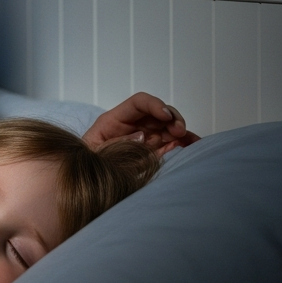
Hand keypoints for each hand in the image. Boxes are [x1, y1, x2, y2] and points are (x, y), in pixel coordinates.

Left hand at [84, 92, 198, 156]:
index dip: (154, 105)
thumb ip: (116, 144)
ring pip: (168, 126)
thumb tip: (141, 136)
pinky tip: (195, 145)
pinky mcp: (155, 149)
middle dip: (171, 118)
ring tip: (190, 140)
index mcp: (115, 120)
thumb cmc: (86, 163)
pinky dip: (184, 143)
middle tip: (179, 132)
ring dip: (180, 130)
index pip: (138, 103)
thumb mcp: (95, 152)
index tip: (165, 115)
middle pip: (157, 112)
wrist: (87, 179)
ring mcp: (146, 136)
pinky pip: (172, 142)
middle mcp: (134, 125)